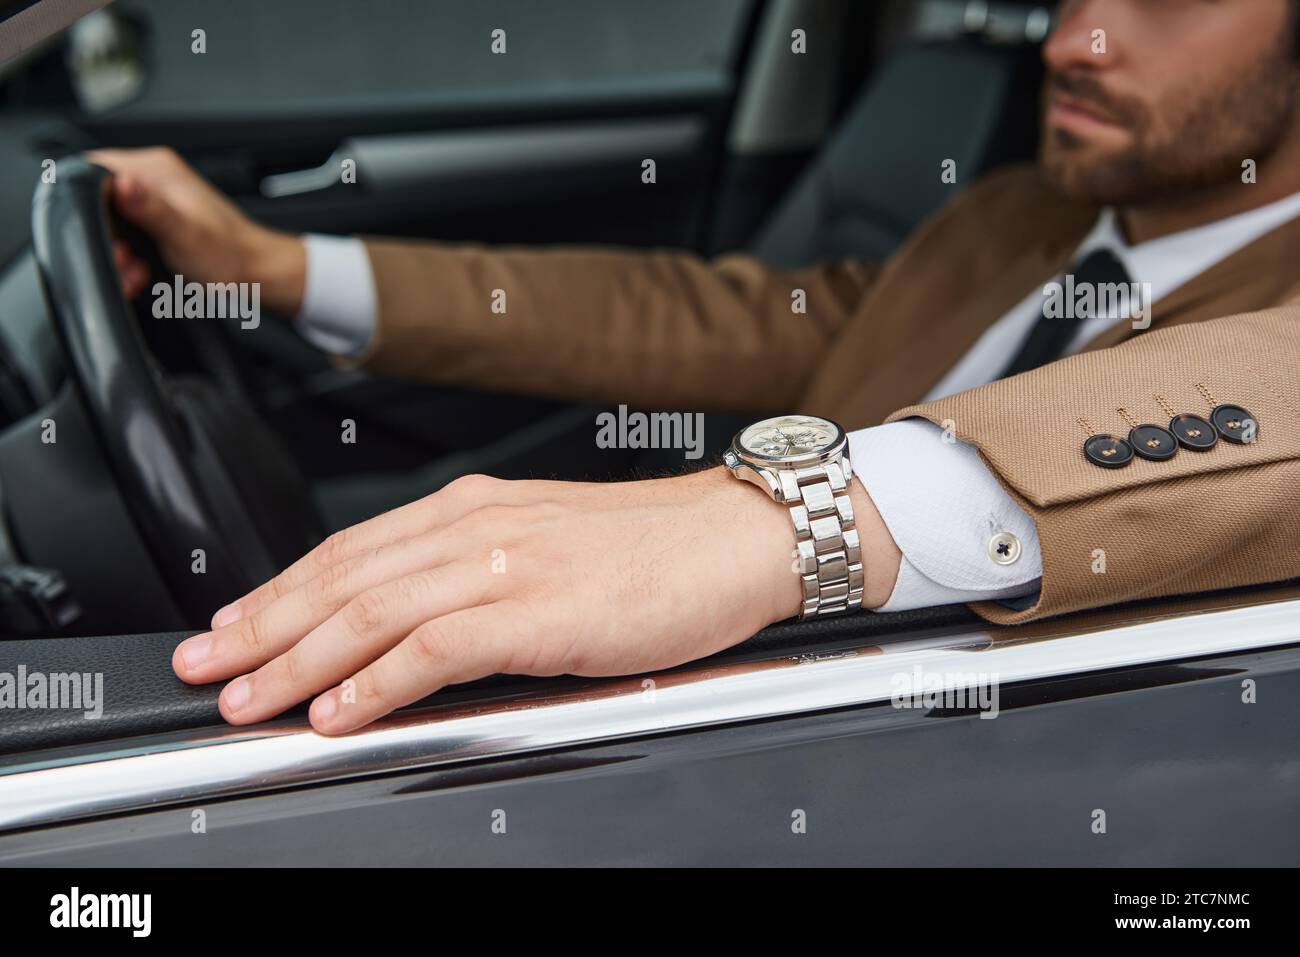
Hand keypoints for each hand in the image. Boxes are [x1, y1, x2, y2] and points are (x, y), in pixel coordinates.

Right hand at [86, 147, 305, 313]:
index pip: (95, 168)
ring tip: (135, 274)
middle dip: (105, 237)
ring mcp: (158, 199)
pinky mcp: (161, 221)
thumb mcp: (185, 234)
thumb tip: (122, 184)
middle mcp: (155, 178)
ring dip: (117, 252)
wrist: (258, 275)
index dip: (86, 203)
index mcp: (157, 169)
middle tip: (123, 263)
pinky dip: (130, 256)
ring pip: (112, 221)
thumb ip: (150, 209)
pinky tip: (140, 274)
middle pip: (101, 199)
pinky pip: (129, 234)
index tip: (100, 235)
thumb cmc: (230, 256)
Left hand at [172, 468, 901, 733]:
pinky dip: (376, 680)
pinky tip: (340, 711)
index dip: (280, 590)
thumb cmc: (657, 548)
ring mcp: (507, 564)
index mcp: (476, 510)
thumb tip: (419, 626)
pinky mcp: (541, 607)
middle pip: (343, 577)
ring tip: (250, 697)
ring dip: (300, 658)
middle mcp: (478, 527)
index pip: (352, 550)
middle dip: (263, 625)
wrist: (738, 536)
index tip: (233, 623)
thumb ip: (481, 574)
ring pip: (373, 610)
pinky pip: (435, 647)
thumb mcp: (550, 545)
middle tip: (205, 664)